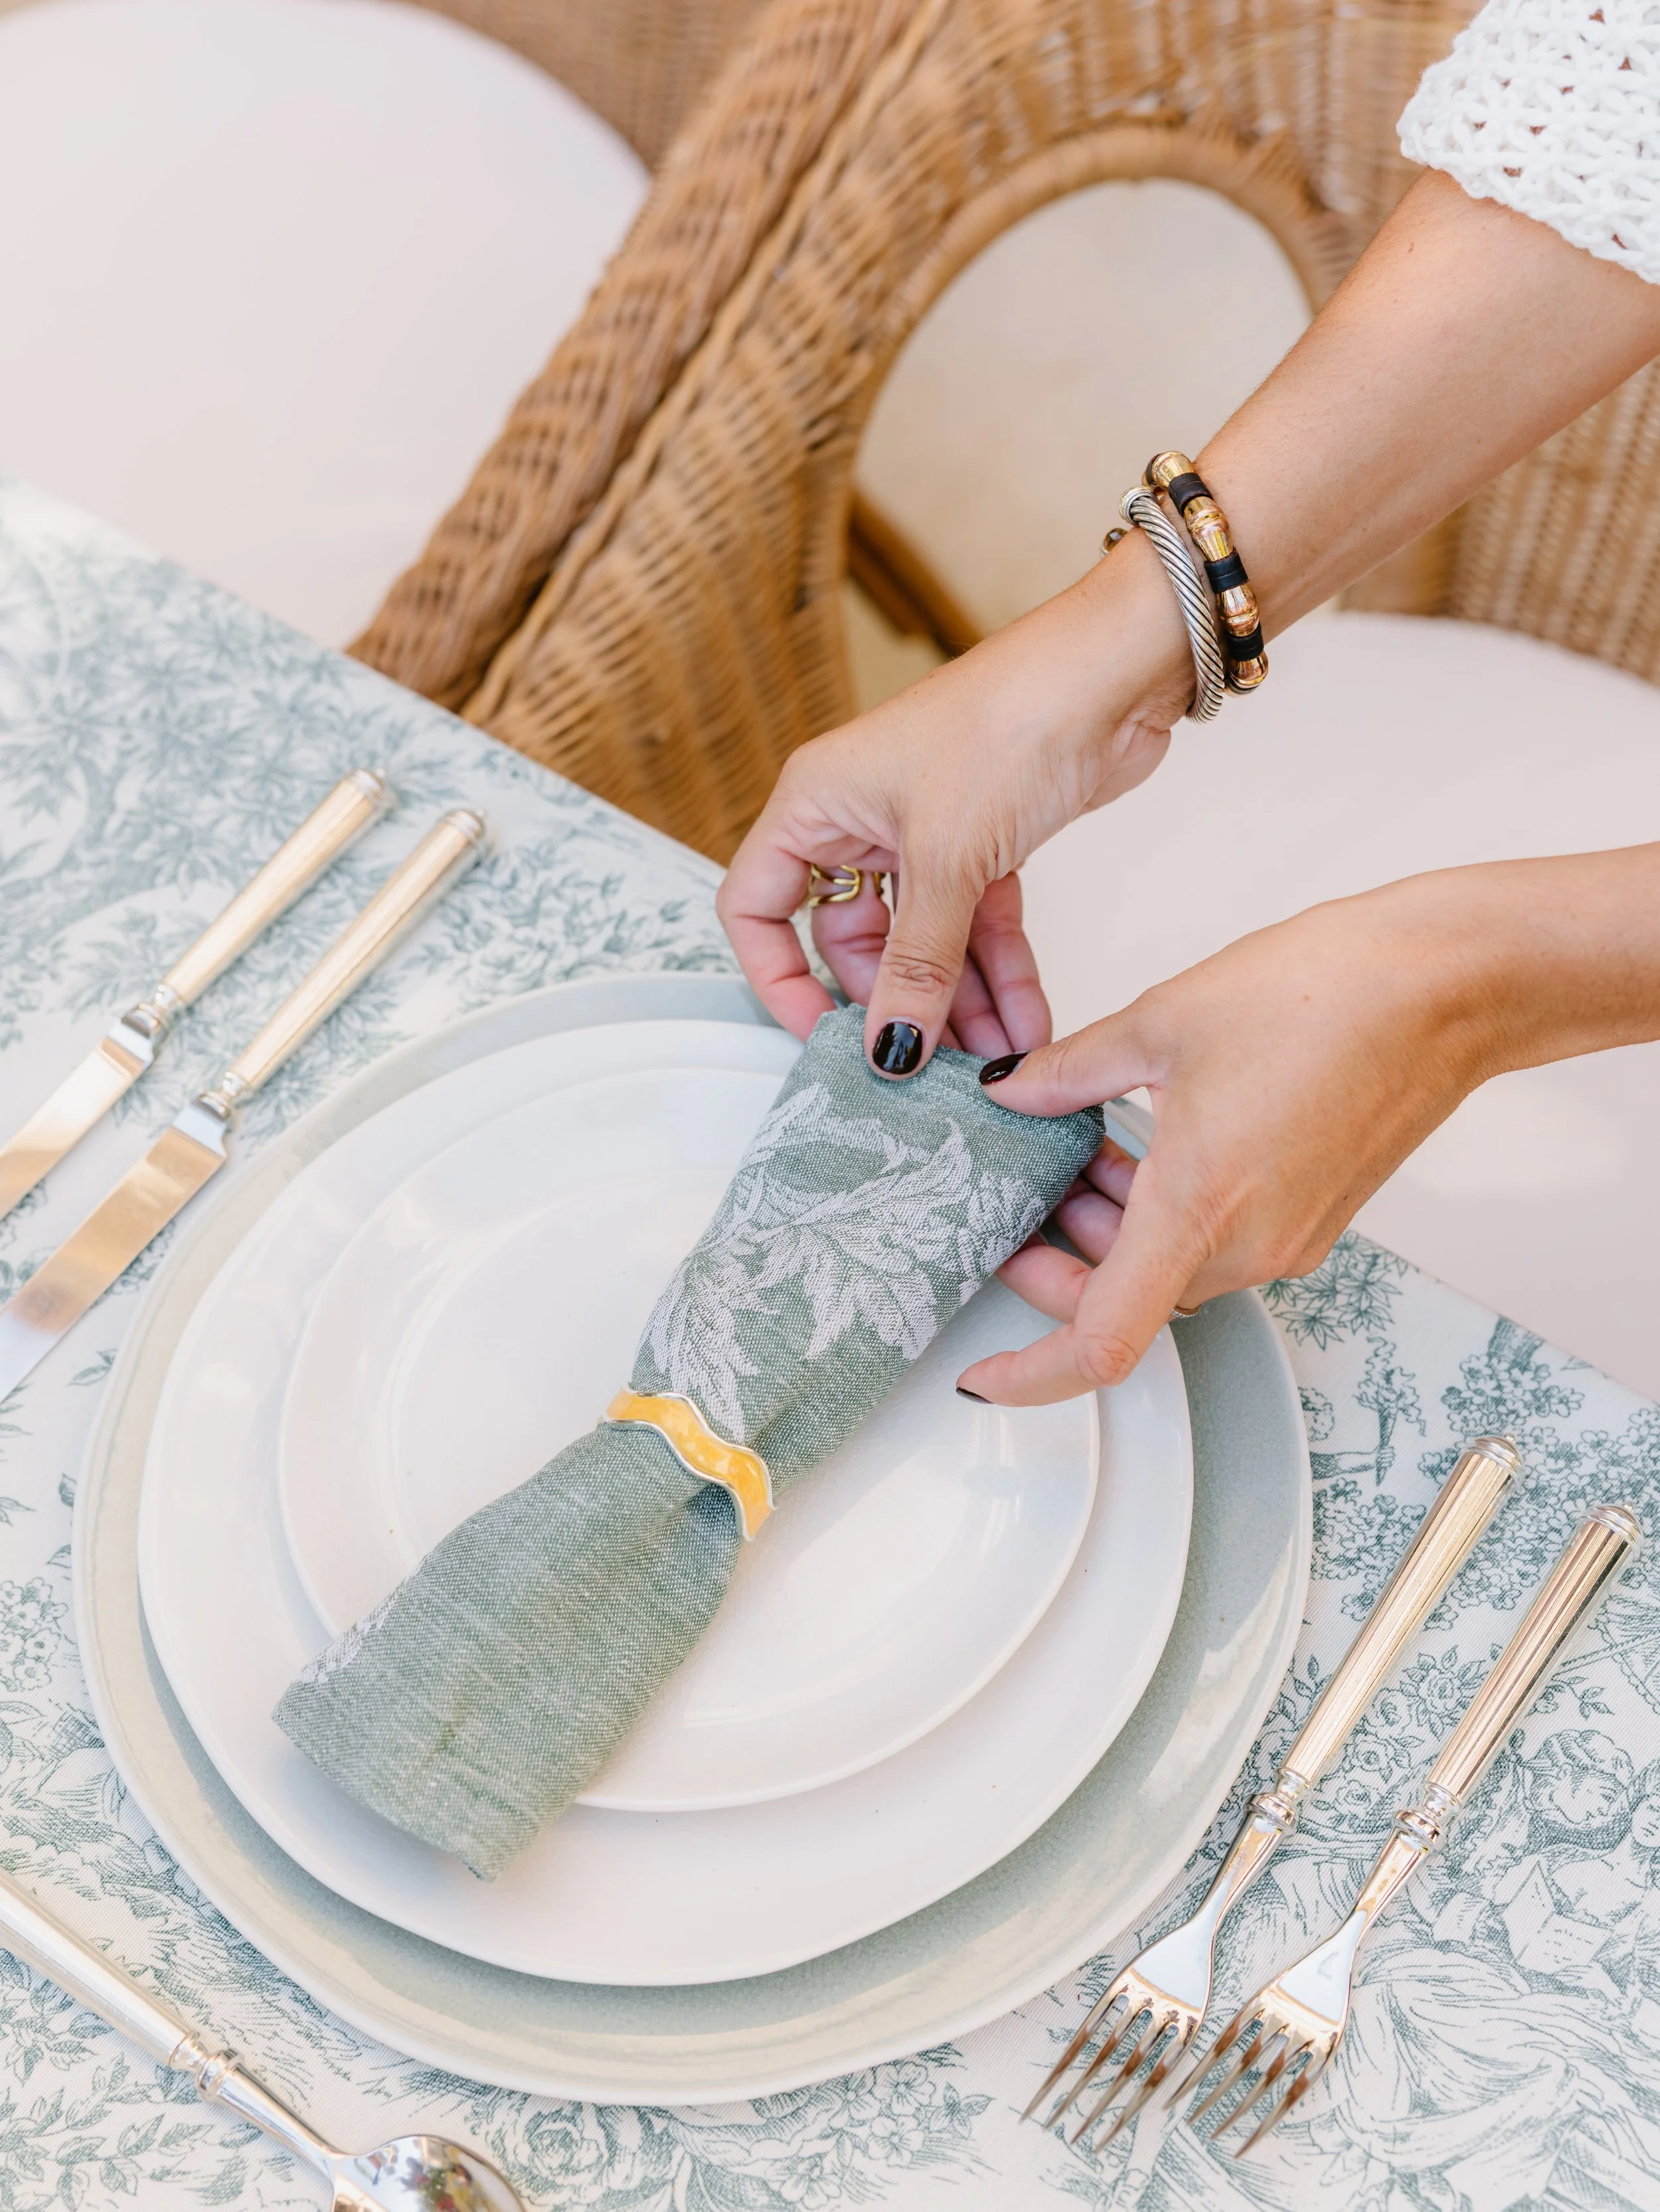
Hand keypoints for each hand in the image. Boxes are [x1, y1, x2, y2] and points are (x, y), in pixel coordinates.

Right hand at [715, 533, 1191, 1069]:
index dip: (779, 979)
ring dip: (960, 1003)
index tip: (823, 1038)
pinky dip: (1001, 974)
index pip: (757, 908)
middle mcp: (860, 818)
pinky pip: (977, 928)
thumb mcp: (947, 860)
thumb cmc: (1009, 720)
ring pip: (924, 943)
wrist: (1115, 675)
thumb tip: (889, 1049)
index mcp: (816, 804)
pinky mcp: (984, 844)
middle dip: (896, 1004)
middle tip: (929, 1066)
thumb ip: (916, 963)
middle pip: (852, 940)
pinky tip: (1026, 1024)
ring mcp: (923, 834)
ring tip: (995, 1059)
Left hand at [959, 869, 1523, 1402]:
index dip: (1031, 1373)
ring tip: (1074, 1151)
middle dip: (1057, 1266)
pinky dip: (1159, 1212)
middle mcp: (1250, 1247)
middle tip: (1016, 1202)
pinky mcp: (1310, 1216)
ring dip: (1108, 1231)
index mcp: (1201, 1212)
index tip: (982, 1374)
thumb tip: (1011, 1093)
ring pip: (1167, 1270)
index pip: (1102, 1342)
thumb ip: (1067, 1073)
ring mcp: (1287, 1238)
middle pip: (1124, 1304)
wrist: (1447, 986)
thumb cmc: (1330, 996)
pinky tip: (1137, 1144)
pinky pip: (1213, 1242)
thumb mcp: (1159, 1022)